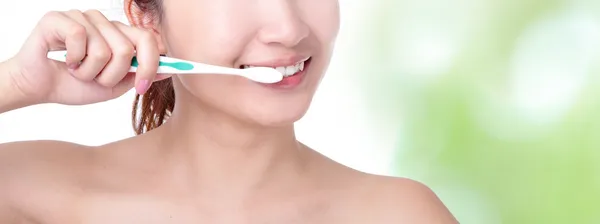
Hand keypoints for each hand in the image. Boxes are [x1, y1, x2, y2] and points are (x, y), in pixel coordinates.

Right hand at [7, 9, 169, 104]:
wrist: (39, 88)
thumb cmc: (74, 85)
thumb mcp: (114, 86)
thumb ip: (140, 75)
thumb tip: (169, 70)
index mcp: (119, 35)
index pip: (148, 40)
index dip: (151, 64)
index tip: (143, 87)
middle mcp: (103, 22)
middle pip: (127, 49)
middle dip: (112, 75)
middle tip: (96, 79)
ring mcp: (82, 17)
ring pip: (103, 50)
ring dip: (89, 72)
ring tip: (76, 70)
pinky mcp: (60, 18)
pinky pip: (80, 38)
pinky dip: (72, 60)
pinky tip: (64, 60)